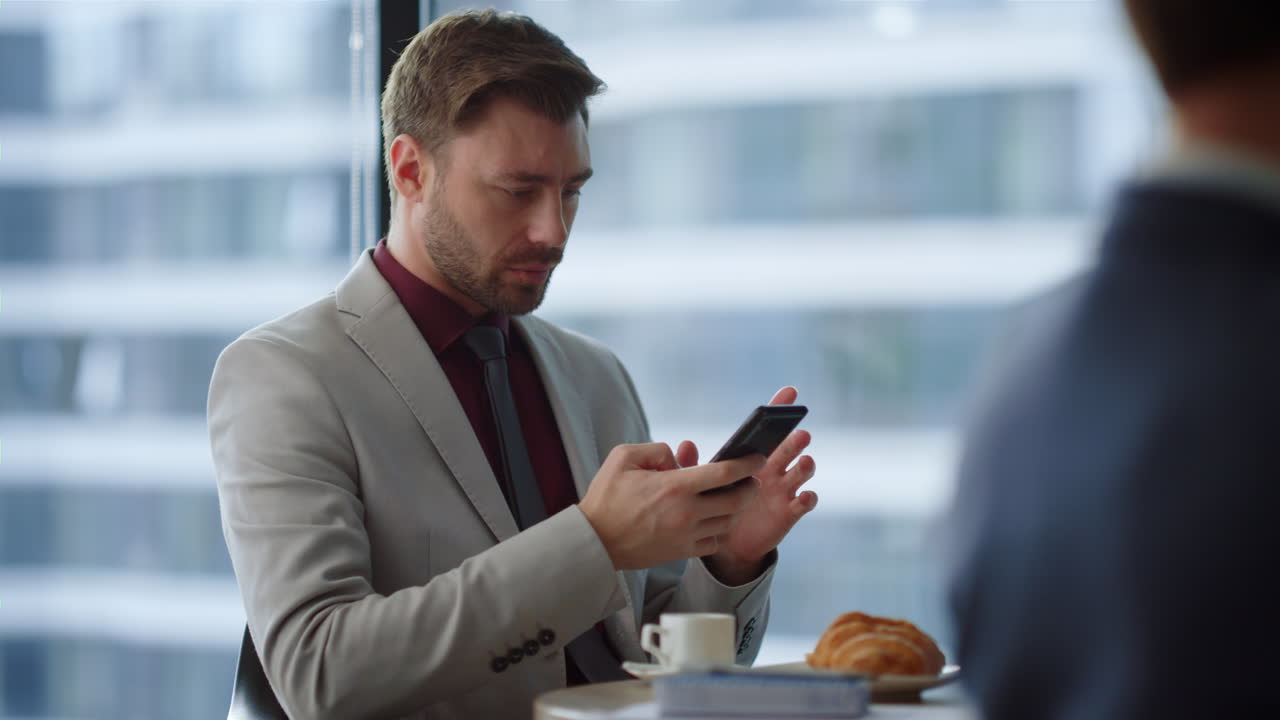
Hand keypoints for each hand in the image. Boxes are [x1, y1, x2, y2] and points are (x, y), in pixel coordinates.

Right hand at [578, 443, 764, 569]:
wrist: (595, 541)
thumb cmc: (607, 498)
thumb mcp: (623, 457)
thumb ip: (657, 449)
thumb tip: (680, 458)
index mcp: (675, 486)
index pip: (725, 473)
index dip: (747, 464)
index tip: (757, 458)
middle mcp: (686, 512)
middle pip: (737, 500)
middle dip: (749, 487)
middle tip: (749, 480)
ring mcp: (686, 535)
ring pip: (728, 522)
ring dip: (735, 509)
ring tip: (731, 498)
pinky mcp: (682, 552)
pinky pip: (714, 542)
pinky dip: (718, 530)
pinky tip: (711, 520)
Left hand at [683, 387, 817, 584]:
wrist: (725, 544)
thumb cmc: (716, 506)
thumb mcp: (703, 486)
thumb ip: (696, 467)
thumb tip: (684, 444)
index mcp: (753, 459)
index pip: (767, 430)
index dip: (779, 409)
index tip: (789, 392)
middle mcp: (772, 470)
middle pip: (788, 449)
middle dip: (794, 440)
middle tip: (798, 434)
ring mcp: (783, 490)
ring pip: (800, 473)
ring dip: (805, 467)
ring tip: (804, 462)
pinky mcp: (788, 513)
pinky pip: (802, 504)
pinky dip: (808, 498)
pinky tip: (805, 495)